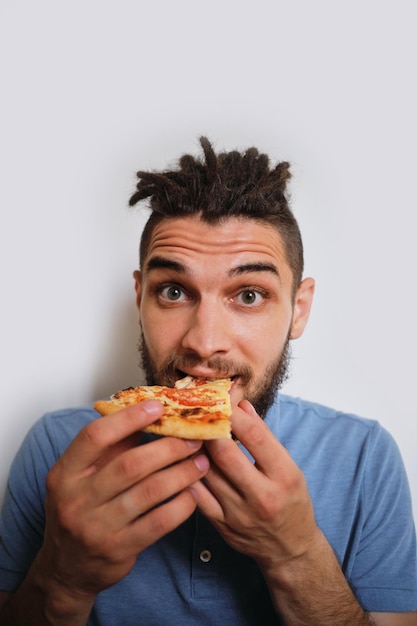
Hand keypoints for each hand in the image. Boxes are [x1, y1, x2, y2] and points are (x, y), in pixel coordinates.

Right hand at [37, 400, 209, 600]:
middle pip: (130, 464)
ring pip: (150, 491)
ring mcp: (97, 527)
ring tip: (201, 462)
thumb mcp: (80, 477)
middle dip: (168, 447)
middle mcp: (77, 499)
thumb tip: (148, 416)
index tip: (158, 407)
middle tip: (193, 438)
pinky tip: (193, 493)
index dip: (128, 418)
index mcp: (65, 473)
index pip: (95, 436)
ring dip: (182, 473)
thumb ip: (110, 449)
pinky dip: (182, 504)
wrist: (66, 568)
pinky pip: (160, 522)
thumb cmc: (79, 509)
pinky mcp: (119, 549)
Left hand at [190, 400, 319, 573]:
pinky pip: (196, 494)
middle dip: (209, 428)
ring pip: (206, 471)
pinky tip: (183, 459)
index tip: (224, 401)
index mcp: (284, 477)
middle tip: (200, 413)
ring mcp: (239, 514)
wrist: (289, 548)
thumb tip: (241, 407)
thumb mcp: (289, 468)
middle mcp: (262, 496)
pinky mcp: (221, 526)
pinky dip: (188, 473)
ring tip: (188, 430)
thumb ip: (264, 438)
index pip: (256, 437)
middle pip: (225, 453)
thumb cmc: (291, 501)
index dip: (235, 414)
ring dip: (195, 447)